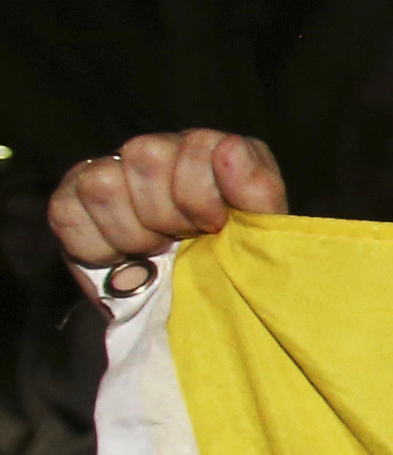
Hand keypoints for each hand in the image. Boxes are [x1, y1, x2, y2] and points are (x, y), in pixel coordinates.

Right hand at [50, 130, 286, 301]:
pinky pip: (69, 212)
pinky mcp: (70, 201)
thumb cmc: (234, 266)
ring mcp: (108, 171)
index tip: (214, 227)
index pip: (197, 144)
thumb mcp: (262, 232)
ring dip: (134, 233)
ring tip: (155, 250)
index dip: (202, 194)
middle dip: (168, 215)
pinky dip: (98, 246)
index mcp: (208, 149)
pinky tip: (123, 257)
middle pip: (146, 156)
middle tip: (182, 240)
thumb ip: (257, 189)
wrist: (192, 309)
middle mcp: (157, 149)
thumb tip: (229, 147)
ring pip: (104, 183)